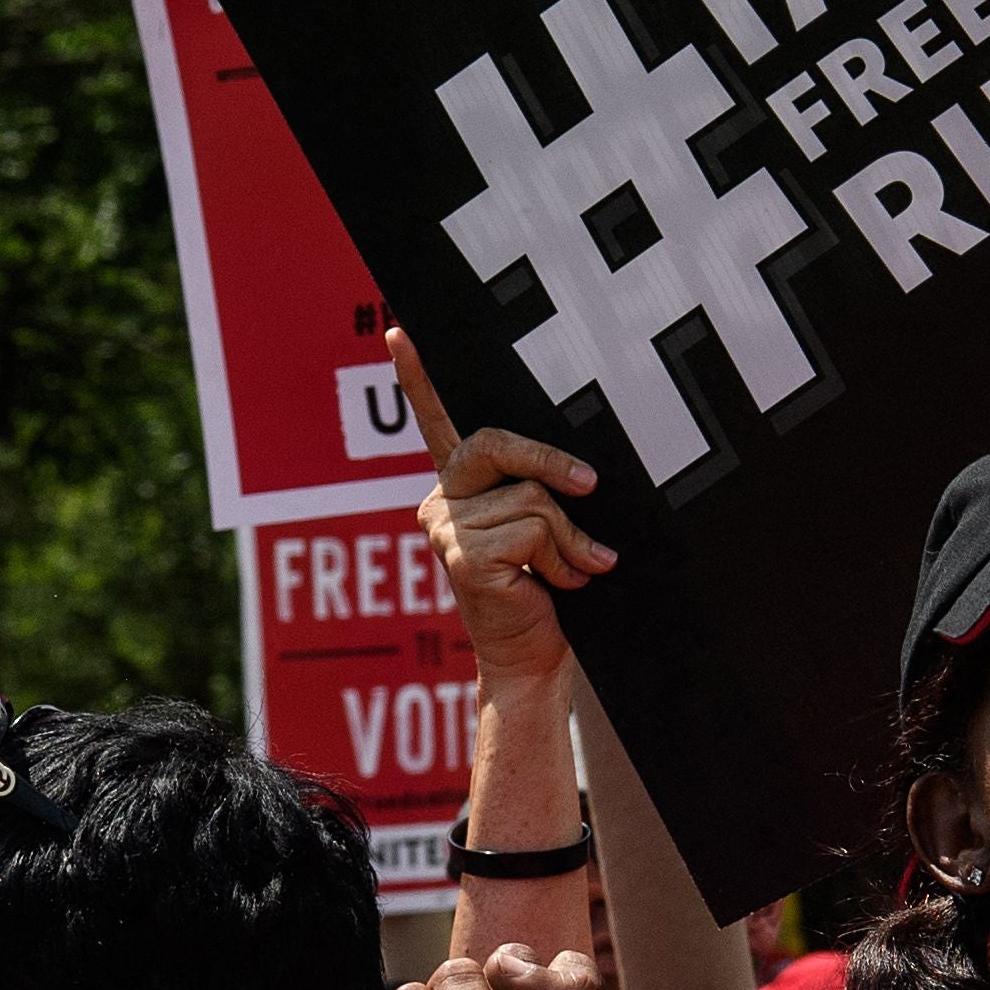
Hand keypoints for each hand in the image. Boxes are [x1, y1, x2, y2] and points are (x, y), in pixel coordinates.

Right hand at [395, 338, 613, 688]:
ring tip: (572, 570)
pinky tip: (557, 584)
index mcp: (460, 486)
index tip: (398, 331)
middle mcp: (441, 500)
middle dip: (552, 463)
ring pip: (531, 496)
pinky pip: (533, 528)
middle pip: (496, 445)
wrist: (535, 657)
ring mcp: (446, 528)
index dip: (417, 377)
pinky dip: (563, 557)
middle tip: (590, 486)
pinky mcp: (462, 555)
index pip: (436, 422)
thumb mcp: (545, 525)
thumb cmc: (546, 589)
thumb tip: (580, 470)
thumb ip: (543, 488)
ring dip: (570, 537)